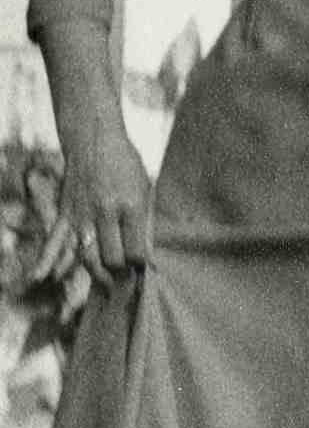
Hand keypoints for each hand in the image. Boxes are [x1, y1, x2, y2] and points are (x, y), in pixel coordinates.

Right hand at [40, 121, 153, 279]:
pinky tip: (40, 277)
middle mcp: (104, 213)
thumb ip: (144, 224)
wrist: (94, 140)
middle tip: (127, 277)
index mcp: (130, 206)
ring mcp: (82, 214)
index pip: (136, 250)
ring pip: (85, 255)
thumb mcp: (144, 189)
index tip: (144, 267)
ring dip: (96, 274)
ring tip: (108, 287)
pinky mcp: (65, 213)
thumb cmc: (125, 165)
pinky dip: (46, 259)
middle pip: (111, 257)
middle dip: (120, 272)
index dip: (141, 264)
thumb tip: (149, 258)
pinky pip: (55, 240)